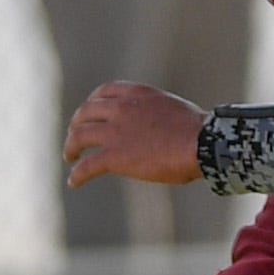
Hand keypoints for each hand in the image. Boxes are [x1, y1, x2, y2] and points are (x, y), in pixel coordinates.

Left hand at [66, 83, 205, 187]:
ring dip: (71, 147)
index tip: (90, 114)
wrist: (203, 143)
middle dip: (77, 125)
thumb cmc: (199, 130)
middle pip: (85, 113)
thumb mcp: (173, 107)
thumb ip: (155, 112)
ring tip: (70, 157)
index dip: (92, 103)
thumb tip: (156, 127)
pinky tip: (74, 182)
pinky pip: (87, 166)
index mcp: (137, 94)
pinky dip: (77, 175)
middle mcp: (121, 109)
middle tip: (76, 137)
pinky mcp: (114, 156)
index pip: (104, 92)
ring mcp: (115, 132)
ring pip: (79, 137)